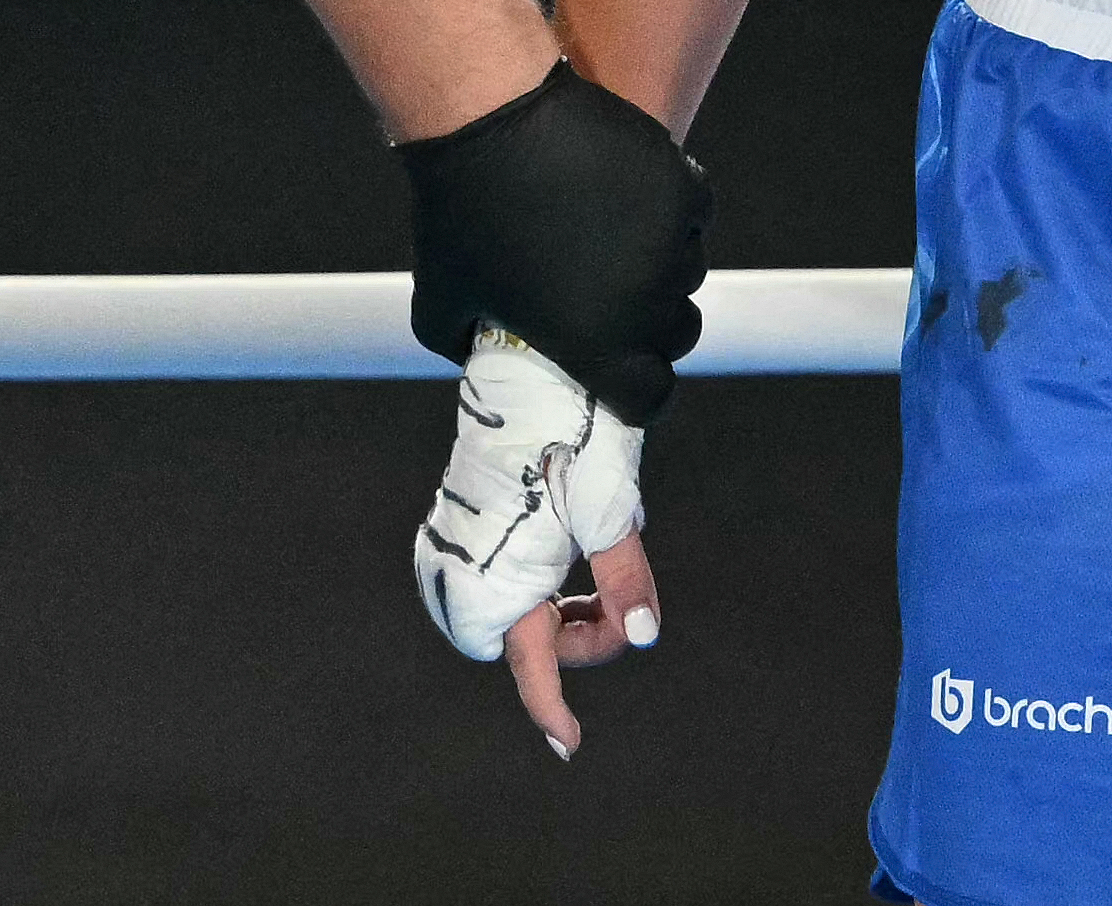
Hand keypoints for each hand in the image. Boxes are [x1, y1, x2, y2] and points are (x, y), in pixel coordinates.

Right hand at [412, 329, 660, 759]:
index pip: (530, 663)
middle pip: (536, 640)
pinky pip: (515, 579)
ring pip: (528, 610)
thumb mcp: (611, 509)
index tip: (569, 745)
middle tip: (621, 595)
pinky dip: (549, 582)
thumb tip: (643, 634)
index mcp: (505, 570)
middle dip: (582, 632)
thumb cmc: (569, 433)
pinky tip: (572, 542)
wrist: (530, 366)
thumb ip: (625, 579)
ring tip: (601, 558)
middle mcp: (474, 565)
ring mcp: (468, 546)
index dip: (550, 706)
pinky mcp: (471, 528)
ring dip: (568, 606)